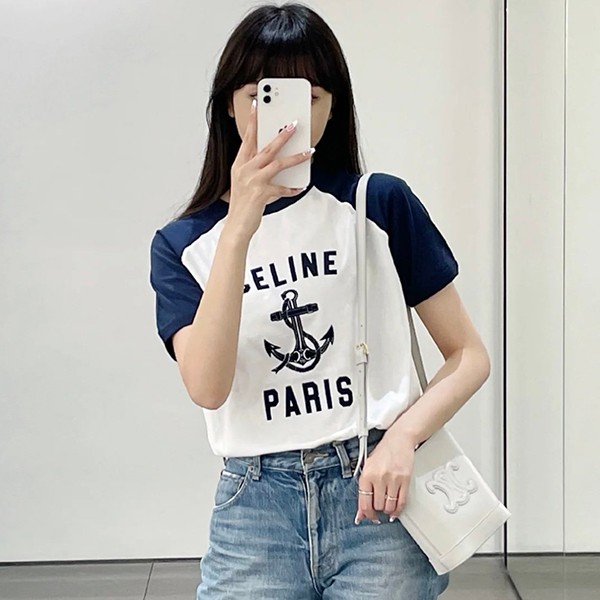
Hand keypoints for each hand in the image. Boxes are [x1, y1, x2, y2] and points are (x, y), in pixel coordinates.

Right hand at [224, 98, 314, 241]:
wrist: (236, 226)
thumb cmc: (242, 205)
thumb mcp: (244, 182)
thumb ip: (256, 169)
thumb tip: (276, 159)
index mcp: (240, 164)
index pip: (247, 138)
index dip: (254, 121)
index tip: (259, 106)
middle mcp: (245, 170)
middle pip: (267, 147)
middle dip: (282, 134)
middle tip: (294, 124)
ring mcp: (253, 181)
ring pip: (278, 163)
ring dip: (296, 157)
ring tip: (309, 152)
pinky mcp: (261, 194)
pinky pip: (282, 188)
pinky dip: (292, 188)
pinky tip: (301, 186)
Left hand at [354, 432, 415, 523]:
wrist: (399, 440)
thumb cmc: (383, 452)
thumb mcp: (368, 467)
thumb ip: (364, 489)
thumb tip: (361, 511)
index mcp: (367, 474)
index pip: (364, 502)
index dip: (366, 514)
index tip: (368, 517)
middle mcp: (379, 477)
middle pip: (378, 506)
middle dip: (378, 510)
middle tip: (379, 508)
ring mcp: (393, 479)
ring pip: (389, 506)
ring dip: (388, 510)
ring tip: (387, 506)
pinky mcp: (405, 480)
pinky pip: (401, 502)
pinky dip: (398, 510)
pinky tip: (396, 510)